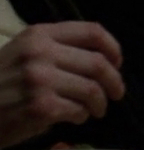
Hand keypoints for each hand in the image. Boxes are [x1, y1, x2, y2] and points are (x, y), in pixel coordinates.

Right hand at [0, 22, 124, 148]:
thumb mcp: (21, 53)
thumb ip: (55, 50)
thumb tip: (102, 62)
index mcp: (38, 34)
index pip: (92, 32)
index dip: (113, 48)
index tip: (117, 62)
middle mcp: (40, 53)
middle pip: (98, 63)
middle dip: (114, 82)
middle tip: (117, 94)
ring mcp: (40, 79)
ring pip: (92, 89)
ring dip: (99, 103)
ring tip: (95, 110)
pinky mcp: (40, 106)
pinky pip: (77, 110)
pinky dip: (81, 116)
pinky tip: (74, 118)